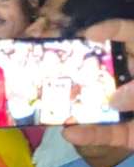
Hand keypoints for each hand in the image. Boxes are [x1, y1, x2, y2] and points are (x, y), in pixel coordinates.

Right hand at [63, 19, 133, 149]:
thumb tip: (114, 97)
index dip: (112, 32)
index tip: (86, 36)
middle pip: (114, 69)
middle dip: (85, 69)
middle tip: (56, 70)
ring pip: (107, 104)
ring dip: (80, 103)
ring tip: (53, 101)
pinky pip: (112, 134)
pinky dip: (92, 134)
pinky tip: (71, 132)